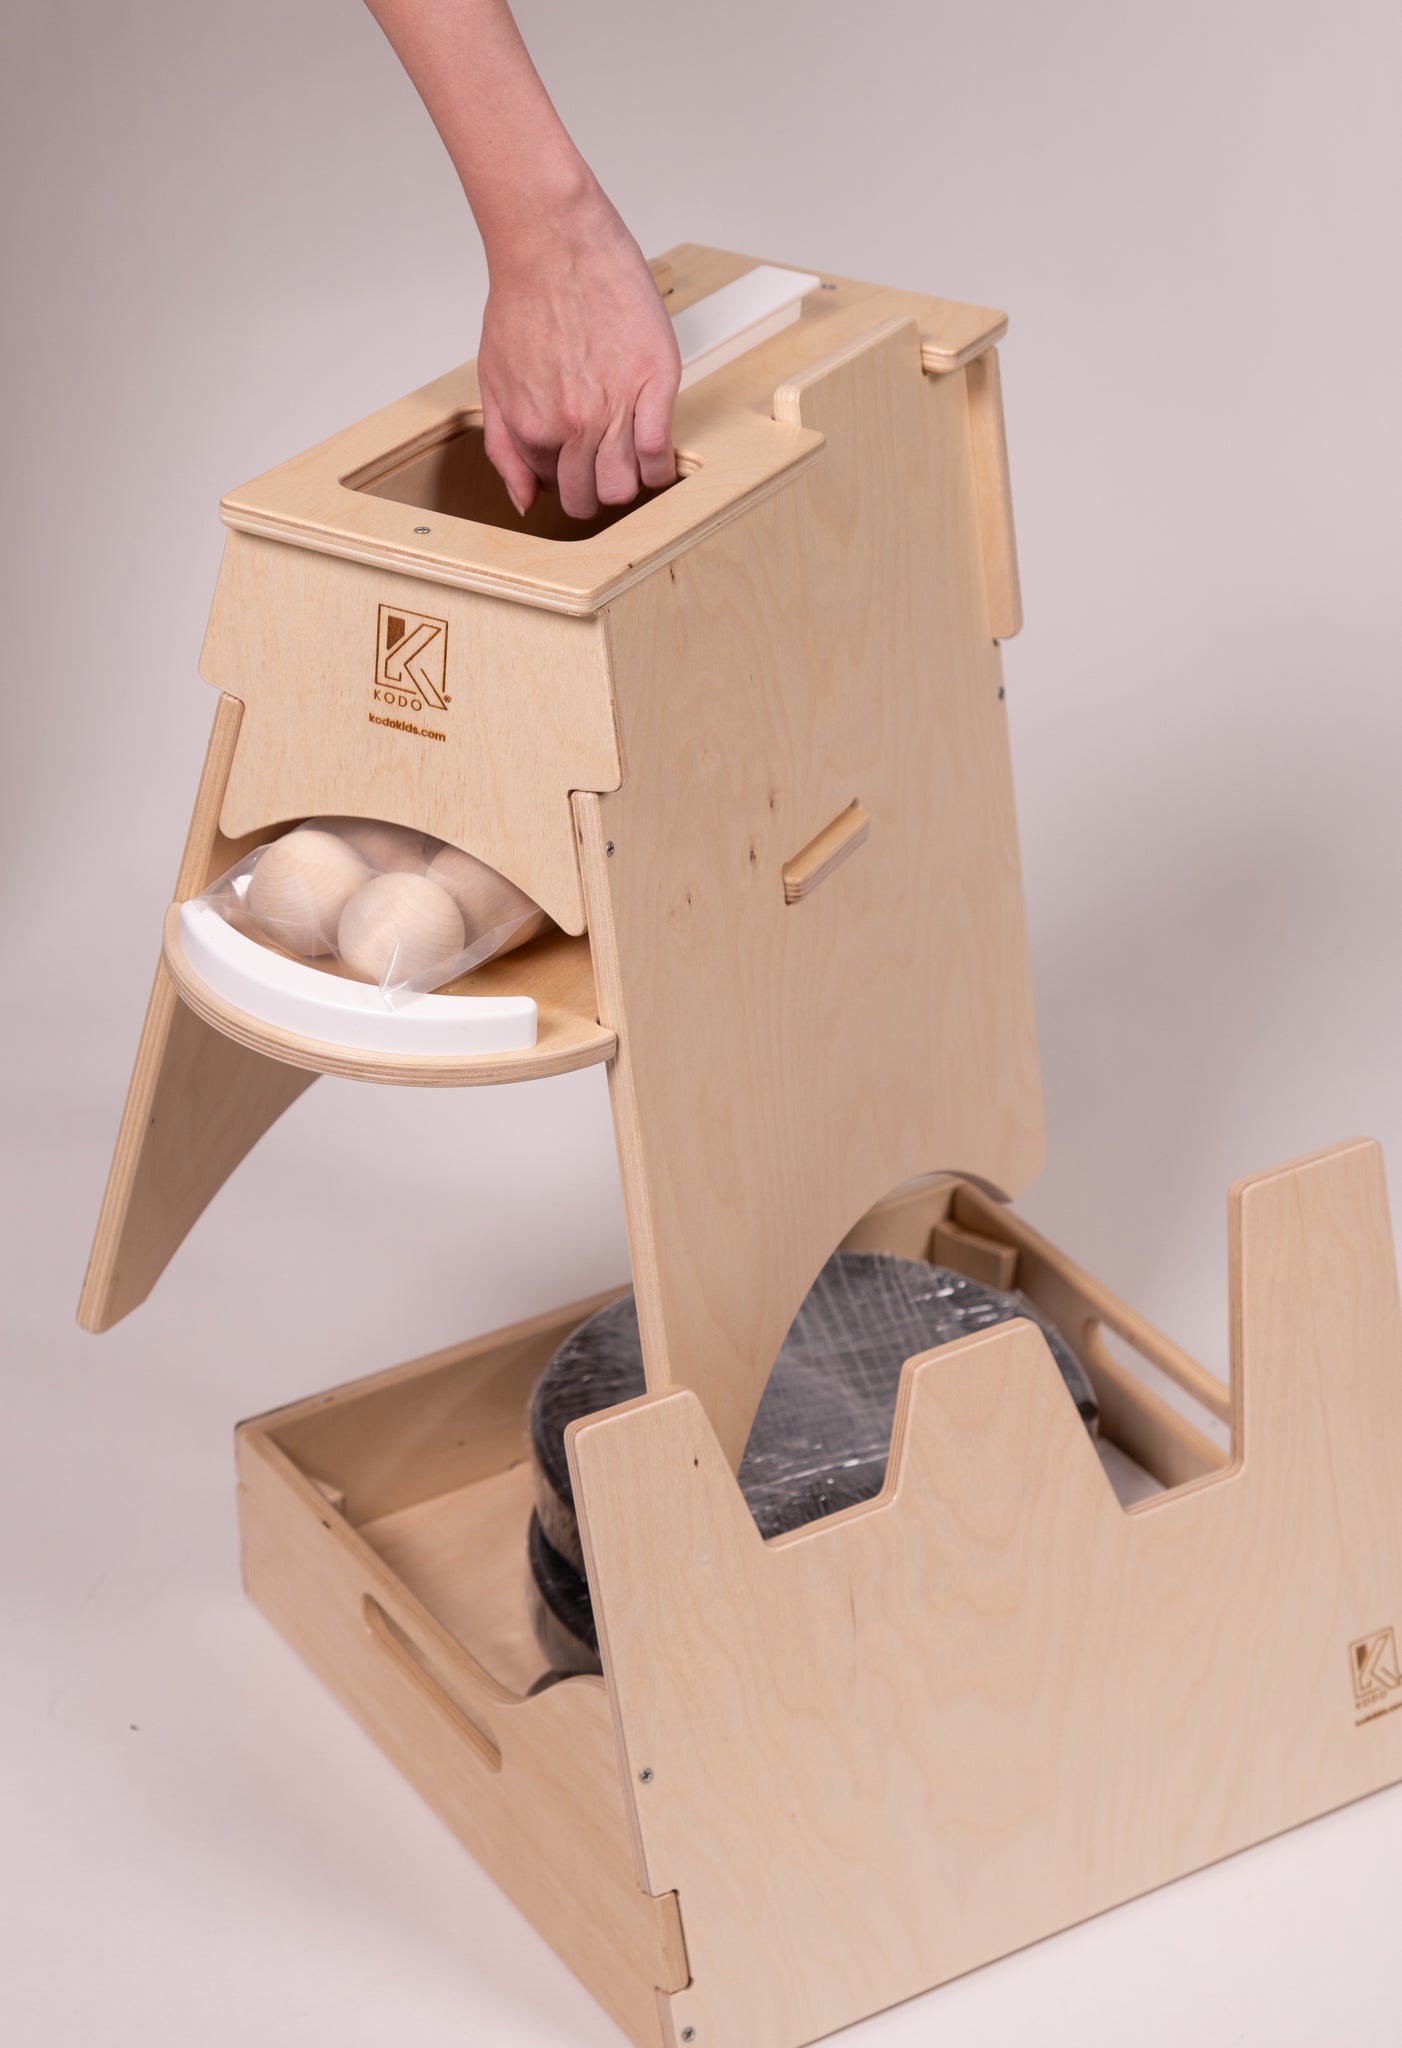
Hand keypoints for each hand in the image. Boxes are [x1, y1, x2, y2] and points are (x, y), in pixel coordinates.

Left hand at [477, 189, 680, 520]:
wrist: (553, 240)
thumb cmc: (524, 297)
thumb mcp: (493, 380)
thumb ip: (504, 447)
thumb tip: (525, 502)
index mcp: (531, 428)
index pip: (553, 488)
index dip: (565, 475)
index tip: (575, 459)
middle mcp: (571, 426)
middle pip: (592, 498)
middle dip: (596, 487)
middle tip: (603, 461)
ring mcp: (614, 406)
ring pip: (627, 486)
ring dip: (629, 480)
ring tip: (629, 456)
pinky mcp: (653, 382)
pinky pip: (659, 453)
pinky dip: (659, 464)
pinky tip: (655, 454)